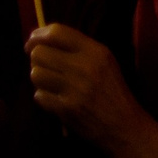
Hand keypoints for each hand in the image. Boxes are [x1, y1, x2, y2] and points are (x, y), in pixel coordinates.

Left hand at [27, 23, 156, 157]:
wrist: (124, 125)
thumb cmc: (113, 92)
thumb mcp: (105, 63)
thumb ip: (79, 49)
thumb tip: (43, 39)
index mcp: (96, 51)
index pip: (57, 32)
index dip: (38, 35)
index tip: (32, 42)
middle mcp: (85, 66)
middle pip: (39, 53)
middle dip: (36, 60)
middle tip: (44, 67)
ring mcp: (74, 88)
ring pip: (36, 74)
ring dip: (39, 79)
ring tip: (51, 84)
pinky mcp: (66, 108)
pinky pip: (39, 96)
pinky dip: (43, 98)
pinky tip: (56, 100)